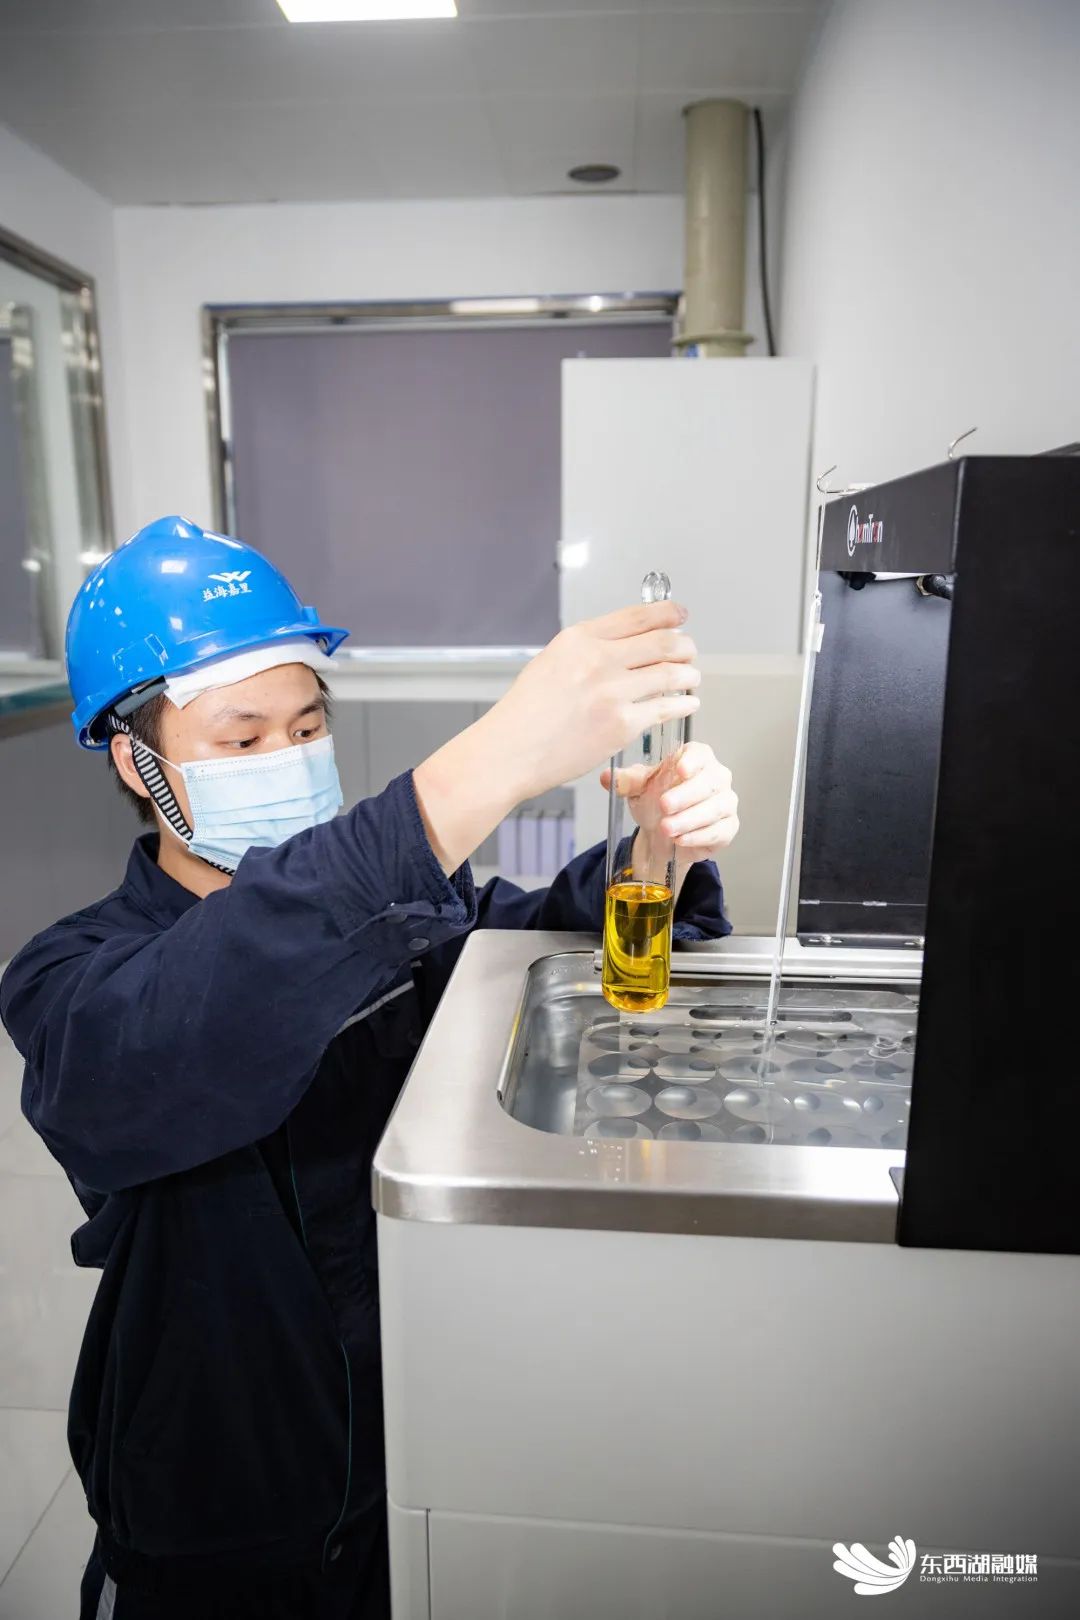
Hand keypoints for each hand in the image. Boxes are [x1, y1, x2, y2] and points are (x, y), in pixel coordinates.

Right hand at [412, 602, 700, 874]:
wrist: (509, 752)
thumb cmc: (523, 716)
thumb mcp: (549, 664)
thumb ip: (585, 652)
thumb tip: (623, 647)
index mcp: (578, 639)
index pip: (637, 616)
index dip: (667, 613)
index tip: (680, 615)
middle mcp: (598, 659)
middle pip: (662, 641)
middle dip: (684, 645)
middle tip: (689, 651)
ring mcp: (612, 692)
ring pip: (671, 673)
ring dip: (689, 675)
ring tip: (691, 678)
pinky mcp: (621, 724)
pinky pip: (665, 708)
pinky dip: (682, 705)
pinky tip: (686, 704)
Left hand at [601, 741, 738, 875]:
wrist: (661, 834)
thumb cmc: (655, 801)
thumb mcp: (639, 789)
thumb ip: (627, 781)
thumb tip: (607, 777)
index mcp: (696, 759)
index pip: (701, 754)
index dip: (692, 761)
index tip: (680, 770)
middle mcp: (717, 777)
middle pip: (710, 782)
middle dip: (685, 795)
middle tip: (664, 806)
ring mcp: (726, 802)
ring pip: (715, 808)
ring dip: (689, 819)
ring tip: (666, 828)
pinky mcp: (728, 827)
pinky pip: (719, 830)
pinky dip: (698, 836)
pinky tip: (680, 839)